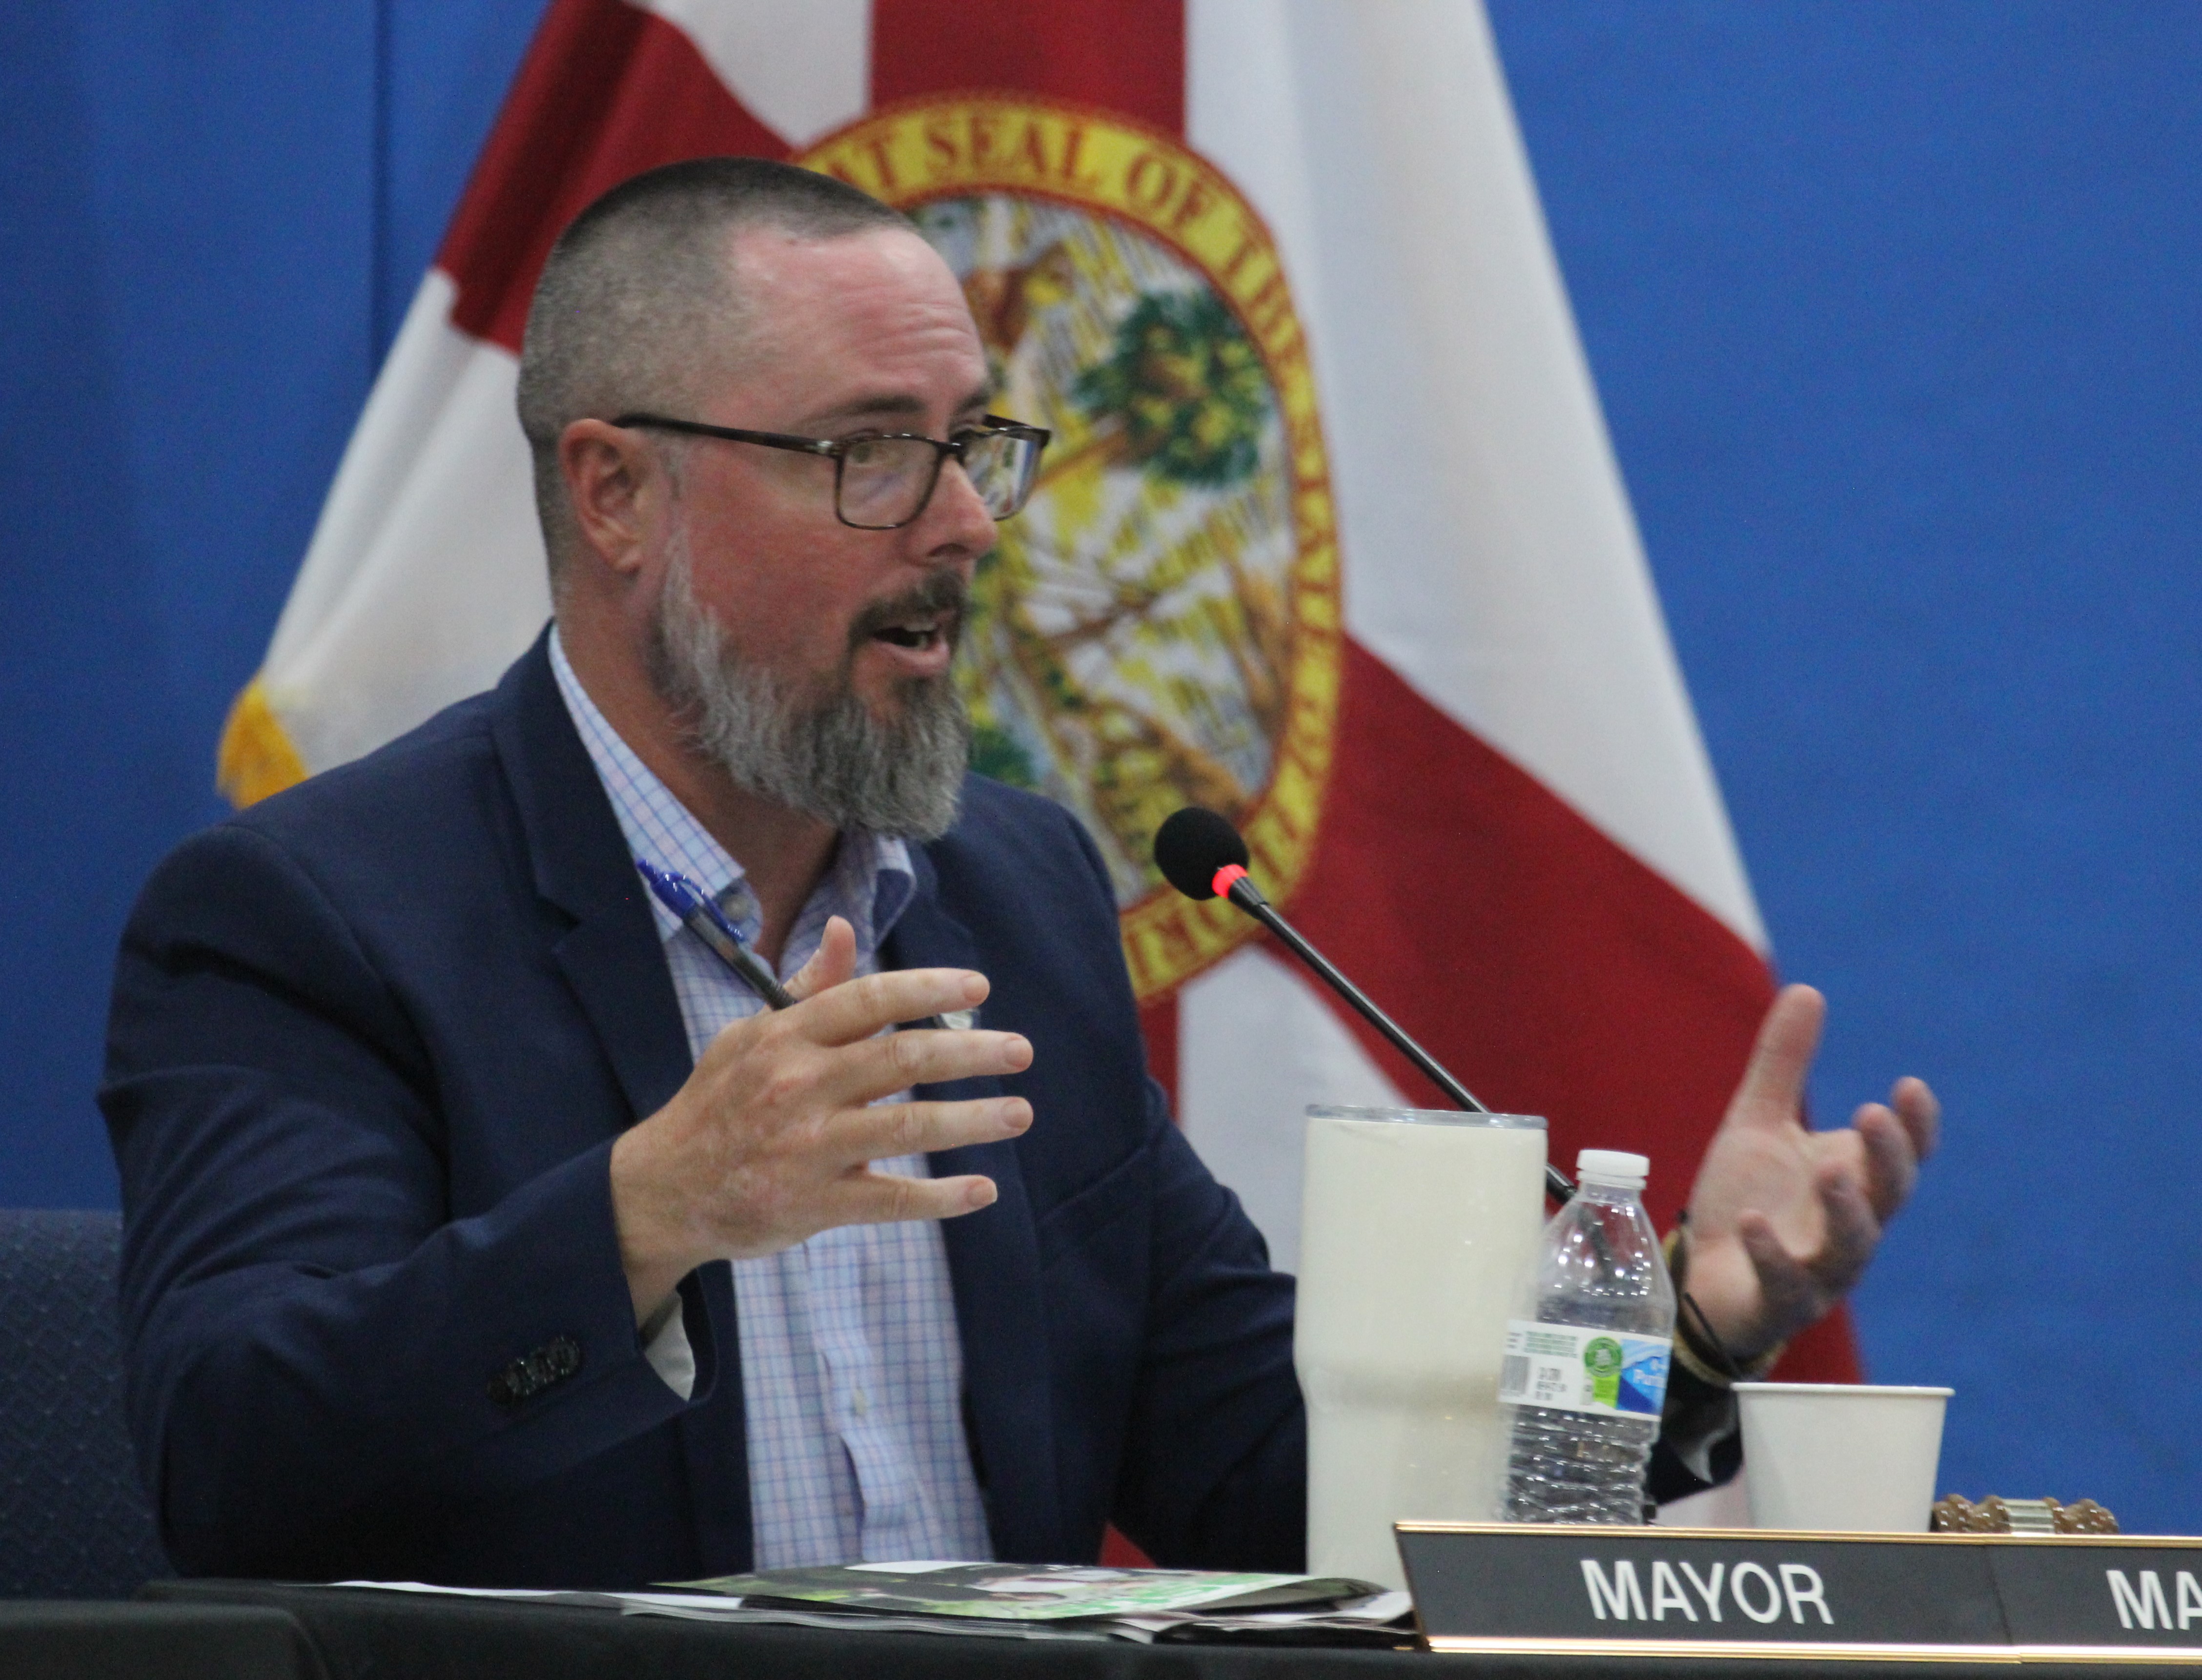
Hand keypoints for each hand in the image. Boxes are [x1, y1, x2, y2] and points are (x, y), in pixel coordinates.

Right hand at [609, 916, 1033, 1319]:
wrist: (663, 1189)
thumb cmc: (720, 1103)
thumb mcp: (751, 1036)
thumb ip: (809, 990)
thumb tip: (845, 928)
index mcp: (785, 1038)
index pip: (868, 999)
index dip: (928, 988)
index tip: (978, 987)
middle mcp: (798, 1087)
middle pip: (902, 1058)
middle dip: (971, 1051)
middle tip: (1021, 1050)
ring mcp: (807, 1149)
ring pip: (908, 1126)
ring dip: (973, 1120)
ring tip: (1019, 1112)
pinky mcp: (813, 1204)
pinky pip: (891, 1199)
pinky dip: (942, 1198)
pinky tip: (983, 1190)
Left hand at [1681, 984, 1938, 1361]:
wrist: (1707, 1278)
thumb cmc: (1748, 1200)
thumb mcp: (1759, 1124)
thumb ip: (1783, 1065)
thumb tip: (1807, 989)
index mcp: (1853, 1182)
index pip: (1903, 1155)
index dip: (1915, 1125)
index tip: (1910, 1086)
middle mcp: (1851, 1228)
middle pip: (1888, 1196)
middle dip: (1887, 1157)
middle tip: (1872, 1113)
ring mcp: (1821, 1271)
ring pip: (1851, 1246)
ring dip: (1846, 1208)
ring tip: (1831, 1169)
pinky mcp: (1779, 1304)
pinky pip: (1786, 1284)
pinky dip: (1772, 1254)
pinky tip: (1752, 1222)